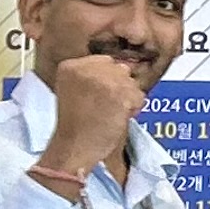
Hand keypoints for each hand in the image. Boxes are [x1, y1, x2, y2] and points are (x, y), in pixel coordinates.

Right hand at [40, 51, 151, 177]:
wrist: (74, 146)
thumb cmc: (75, 124)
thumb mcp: (73, 89)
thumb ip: (91, 76)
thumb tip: (121, 70)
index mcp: (71, 66)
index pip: (105, 61)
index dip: (109, 79)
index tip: (102, 97)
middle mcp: (86, 68)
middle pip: (120, 70)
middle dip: (120, 88)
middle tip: (108, 107)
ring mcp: (103, 79)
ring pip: (131, 83)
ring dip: (128, 99)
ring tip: (112, 114)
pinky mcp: (118, 94)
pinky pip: (139, 96)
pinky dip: (134, 109)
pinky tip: (118, 119)